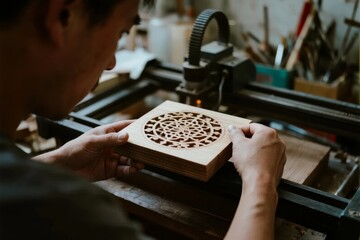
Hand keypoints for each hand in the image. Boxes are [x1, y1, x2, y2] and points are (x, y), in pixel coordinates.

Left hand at [35, 120, 143, 180]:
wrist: (63, 169)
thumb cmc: (74, 149)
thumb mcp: (92, 142)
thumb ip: (109, 139)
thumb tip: (126, 136)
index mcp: (106, 134)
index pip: (123, 127)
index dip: (134, 126)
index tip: (146, 125)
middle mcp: (110, 145)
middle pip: (129, 144)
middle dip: (139, 146)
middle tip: (148, 148)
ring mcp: (111, 158)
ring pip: (128, 158)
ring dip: (136, 160)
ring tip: (142, 162)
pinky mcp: (109, 170)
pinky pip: (123, 170)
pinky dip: (129, 170)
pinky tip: (133, 169)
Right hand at [225, 124, 285, 239]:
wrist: (260, 183)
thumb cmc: (251, 163)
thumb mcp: (238, 144)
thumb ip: (235, 133)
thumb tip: (233, 128)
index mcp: (268, 133)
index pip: (252, 126)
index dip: (240, 130)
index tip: (234, 135)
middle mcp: (277, 141)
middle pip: (259, 136)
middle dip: (248, 140)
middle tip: (237, 145)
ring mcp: (280, 153)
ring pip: (264, 147)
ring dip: (254, 149)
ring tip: (244, 156)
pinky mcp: (279, 164)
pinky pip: (268, 157)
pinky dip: (260, 158)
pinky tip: (252, 164)